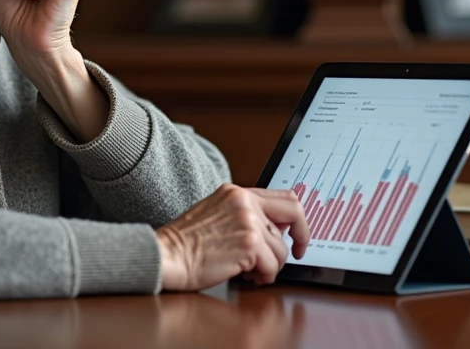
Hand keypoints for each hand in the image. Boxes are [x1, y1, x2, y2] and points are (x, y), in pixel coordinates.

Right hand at [156, 185, 308, 290]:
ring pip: (281, 249)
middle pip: (294, 215)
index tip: (296, 234)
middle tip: (298, 252)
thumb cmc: (185, 242)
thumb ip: (244, 216)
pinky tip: (246, 276)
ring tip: (249, 270)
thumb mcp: (216, 214)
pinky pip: (272, 266)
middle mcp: (244, 202)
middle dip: (301, 237)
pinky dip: (263, 276)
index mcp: (236, 193)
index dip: (298, 218)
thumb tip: (273, 231)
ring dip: (269, 265)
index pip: (284, 196)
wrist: (167, 255)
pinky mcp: (249, 244)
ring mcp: (248, 221)